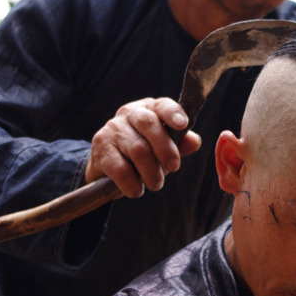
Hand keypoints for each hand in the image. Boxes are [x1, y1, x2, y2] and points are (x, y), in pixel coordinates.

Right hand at [85, 97, 201, 197]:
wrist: (107, 167)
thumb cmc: (143, 154)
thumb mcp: (163, 148)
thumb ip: (180, 144)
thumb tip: (194, 141)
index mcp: (149, 109)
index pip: (162, 105)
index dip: (173, 113)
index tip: (183, 124)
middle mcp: (129, 113)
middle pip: (148, 123)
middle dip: (165, 148)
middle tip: (174, 168)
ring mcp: (112, 129)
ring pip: (137, 148)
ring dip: (150, 172)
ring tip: (155, 184)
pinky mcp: (101, 148)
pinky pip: (120, 168)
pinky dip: (132, 183)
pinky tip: (136, 190)